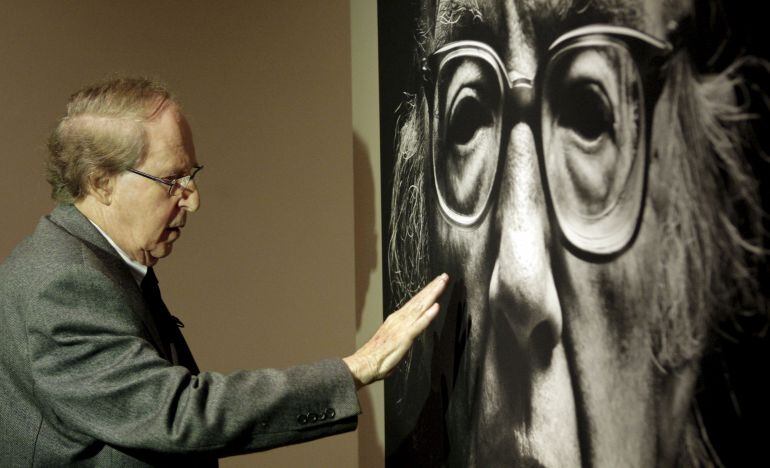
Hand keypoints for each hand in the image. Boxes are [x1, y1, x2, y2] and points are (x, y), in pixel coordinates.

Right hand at [343, 273, 447, 388]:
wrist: (364, 364)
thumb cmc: (377, 357)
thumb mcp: (393, 341)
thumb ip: (402, 334)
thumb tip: (409, 332)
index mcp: (396, 319)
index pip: (414, 302)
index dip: (426, 292)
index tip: (436, 283)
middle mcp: (399, 319)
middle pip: (419, 300)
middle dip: (432, 287)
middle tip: (444, 276)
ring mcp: (402, 327)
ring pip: (420, 307)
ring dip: (432, 295)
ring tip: (442, 284)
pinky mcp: (404, 337)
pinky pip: (418, 325)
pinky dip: (427, 316)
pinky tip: (436, 307)